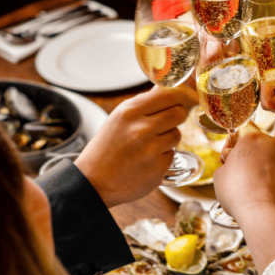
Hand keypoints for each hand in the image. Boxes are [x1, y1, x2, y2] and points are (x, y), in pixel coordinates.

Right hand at [74, 85, 189, 207]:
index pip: (169, 94)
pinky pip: (172, 154)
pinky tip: (147, 161)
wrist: (94, 182)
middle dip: (175, 117)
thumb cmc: (106, 148)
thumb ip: (144, 105)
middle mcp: (141, 129)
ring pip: (176, 134)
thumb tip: (170, 92)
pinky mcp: (159, 169)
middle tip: (165, 123)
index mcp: (130, 112)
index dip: (179, 97)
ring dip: (168, 138)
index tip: (180, 100)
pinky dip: (163, 157)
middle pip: (178, 113)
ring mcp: (151, 150)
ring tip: (149, 145)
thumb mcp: (119, 118)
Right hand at [214, 127, 274, 224]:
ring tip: (252, 187)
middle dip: (249, 157)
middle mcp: (273, 144)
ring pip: (271, 159)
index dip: (232, 147)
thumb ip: (227, 162)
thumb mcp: (220, 175)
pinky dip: (273, 180)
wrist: (264, 214)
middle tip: (239, 174)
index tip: (228, 158)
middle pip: (258, 146)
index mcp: (252, 138)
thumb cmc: (239, 193)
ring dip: (262, 168)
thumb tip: (232, 162)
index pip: (241, 134)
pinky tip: (264, 193)